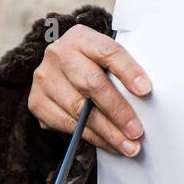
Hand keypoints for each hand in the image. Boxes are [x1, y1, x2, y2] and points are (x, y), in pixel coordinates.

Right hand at [29, 24, 151, 155]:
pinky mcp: (37, 102)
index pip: (108, 52)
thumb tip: (146, 95)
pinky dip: (92, 138)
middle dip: (118, 111)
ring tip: (129, 145)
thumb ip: (123, 68)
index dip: (128, 71)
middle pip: (92, 84)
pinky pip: (67, 124)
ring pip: (79, 110)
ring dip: (107, 132)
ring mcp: (45, 79)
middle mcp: (58, 55)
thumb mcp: (107, 55)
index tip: (146, 90)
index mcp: (81, 37)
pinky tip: (109, 144)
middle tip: (137, 131)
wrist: (62, 65)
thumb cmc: (94, 62)